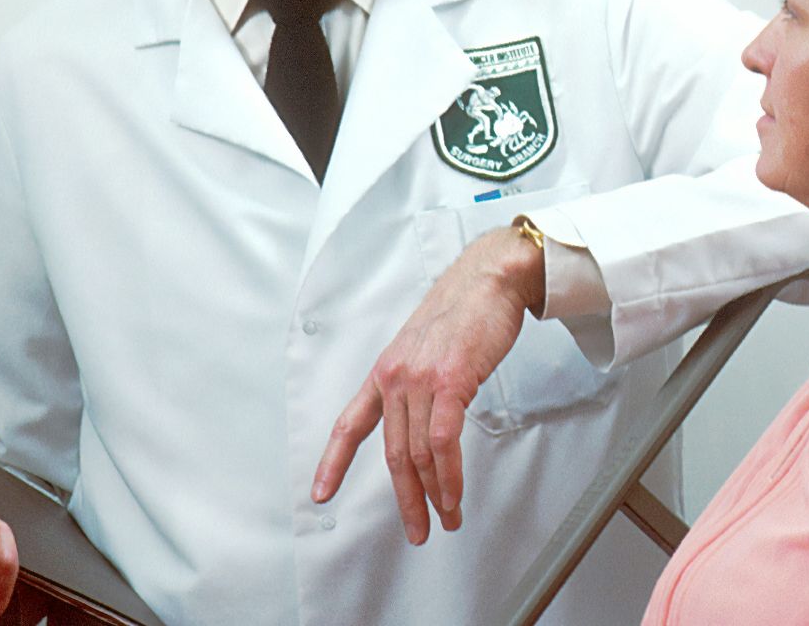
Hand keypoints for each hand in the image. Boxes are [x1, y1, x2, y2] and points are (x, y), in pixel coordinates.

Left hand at [310, 224, 543, 544]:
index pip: (350, 424)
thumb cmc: (463, 311)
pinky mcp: (449, 382)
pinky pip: (443, 441)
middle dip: (406, 499)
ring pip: (418, 454)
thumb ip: (417, 384)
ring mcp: (419, 380)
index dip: (333, 463)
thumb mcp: (424, 349)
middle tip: (417, 530)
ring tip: (447, 518)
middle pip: (393, 454)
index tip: (321, 493)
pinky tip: (455, 493)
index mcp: (384, 371)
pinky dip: (449, 475)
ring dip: (435, 494)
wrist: (488, 279)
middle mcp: (394, 377)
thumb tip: (424, 420)